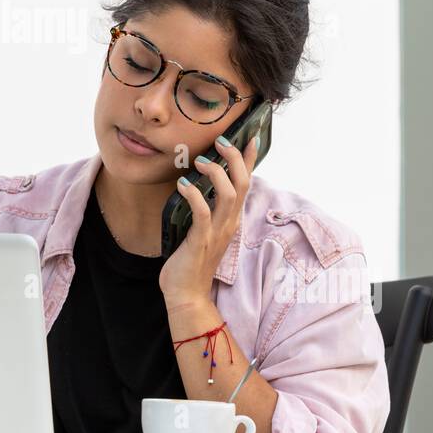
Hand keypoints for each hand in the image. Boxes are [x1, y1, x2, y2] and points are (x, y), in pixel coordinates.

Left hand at [159, 133, 259, 311]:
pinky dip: (194, 195)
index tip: (250, 136)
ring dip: (216, 173)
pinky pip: (202, 213)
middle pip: (243, 184)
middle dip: (235, 158)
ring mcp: (217, 233)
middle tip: (221, 141)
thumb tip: (198, 186)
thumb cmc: (191, 261)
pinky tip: (182, 185)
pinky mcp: (201, 241)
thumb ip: (206, 210)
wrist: (187, 295)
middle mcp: (229, 223)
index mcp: (231, 219)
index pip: (245, 183)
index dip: (249, 160)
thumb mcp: (204, 230)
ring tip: (199, 161)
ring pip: (229, 195)